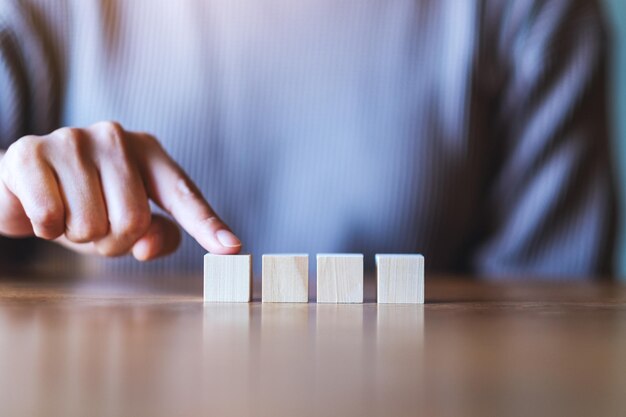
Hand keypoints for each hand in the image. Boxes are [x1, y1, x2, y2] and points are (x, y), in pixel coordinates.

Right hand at [0, 121, 240, 259]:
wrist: (20, 184)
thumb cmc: (85, 203)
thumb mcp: (125, 223)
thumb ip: (154, 236)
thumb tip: (149, 246)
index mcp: (149, 152)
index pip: (184, 194)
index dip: (208, 225)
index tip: (232, 249)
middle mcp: (116, 137)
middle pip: (134, 221)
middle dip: (112, 242)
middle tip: (94, 227)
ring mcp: (72, 139)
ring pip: (91, 224)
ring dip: (77, 236)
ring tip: (67, 214)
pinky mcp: (30, 152)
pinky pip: (51, 217)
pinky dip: (45, 229)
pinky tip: (42, 210)